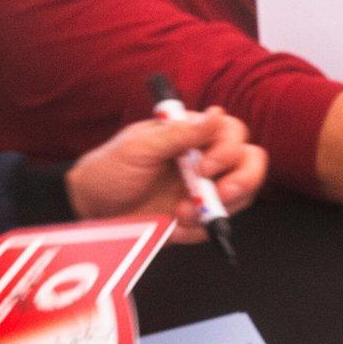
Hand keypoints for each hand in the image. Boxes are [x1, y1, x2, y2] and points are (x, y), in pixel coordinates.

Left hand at [65, 105, 266, 239]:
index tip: (204, 168)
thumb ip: (181, 134)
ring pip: (243, 195)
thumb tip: (217, 114)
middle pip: (252, 161)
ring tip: (180, 214)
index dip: (227, 150)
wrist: (90, 208)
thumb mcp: (140, 147)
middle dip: (243, 180)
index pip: (233, 133)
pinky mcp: (200, 216)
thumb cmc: (111, 168)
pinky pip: (218, 224)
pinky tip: (174, 226)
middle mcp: (208, 159)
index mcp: (194, 135)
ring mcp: (207, 189)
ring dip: (217, 208)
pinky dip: (199, 229)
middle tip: (218, 195)